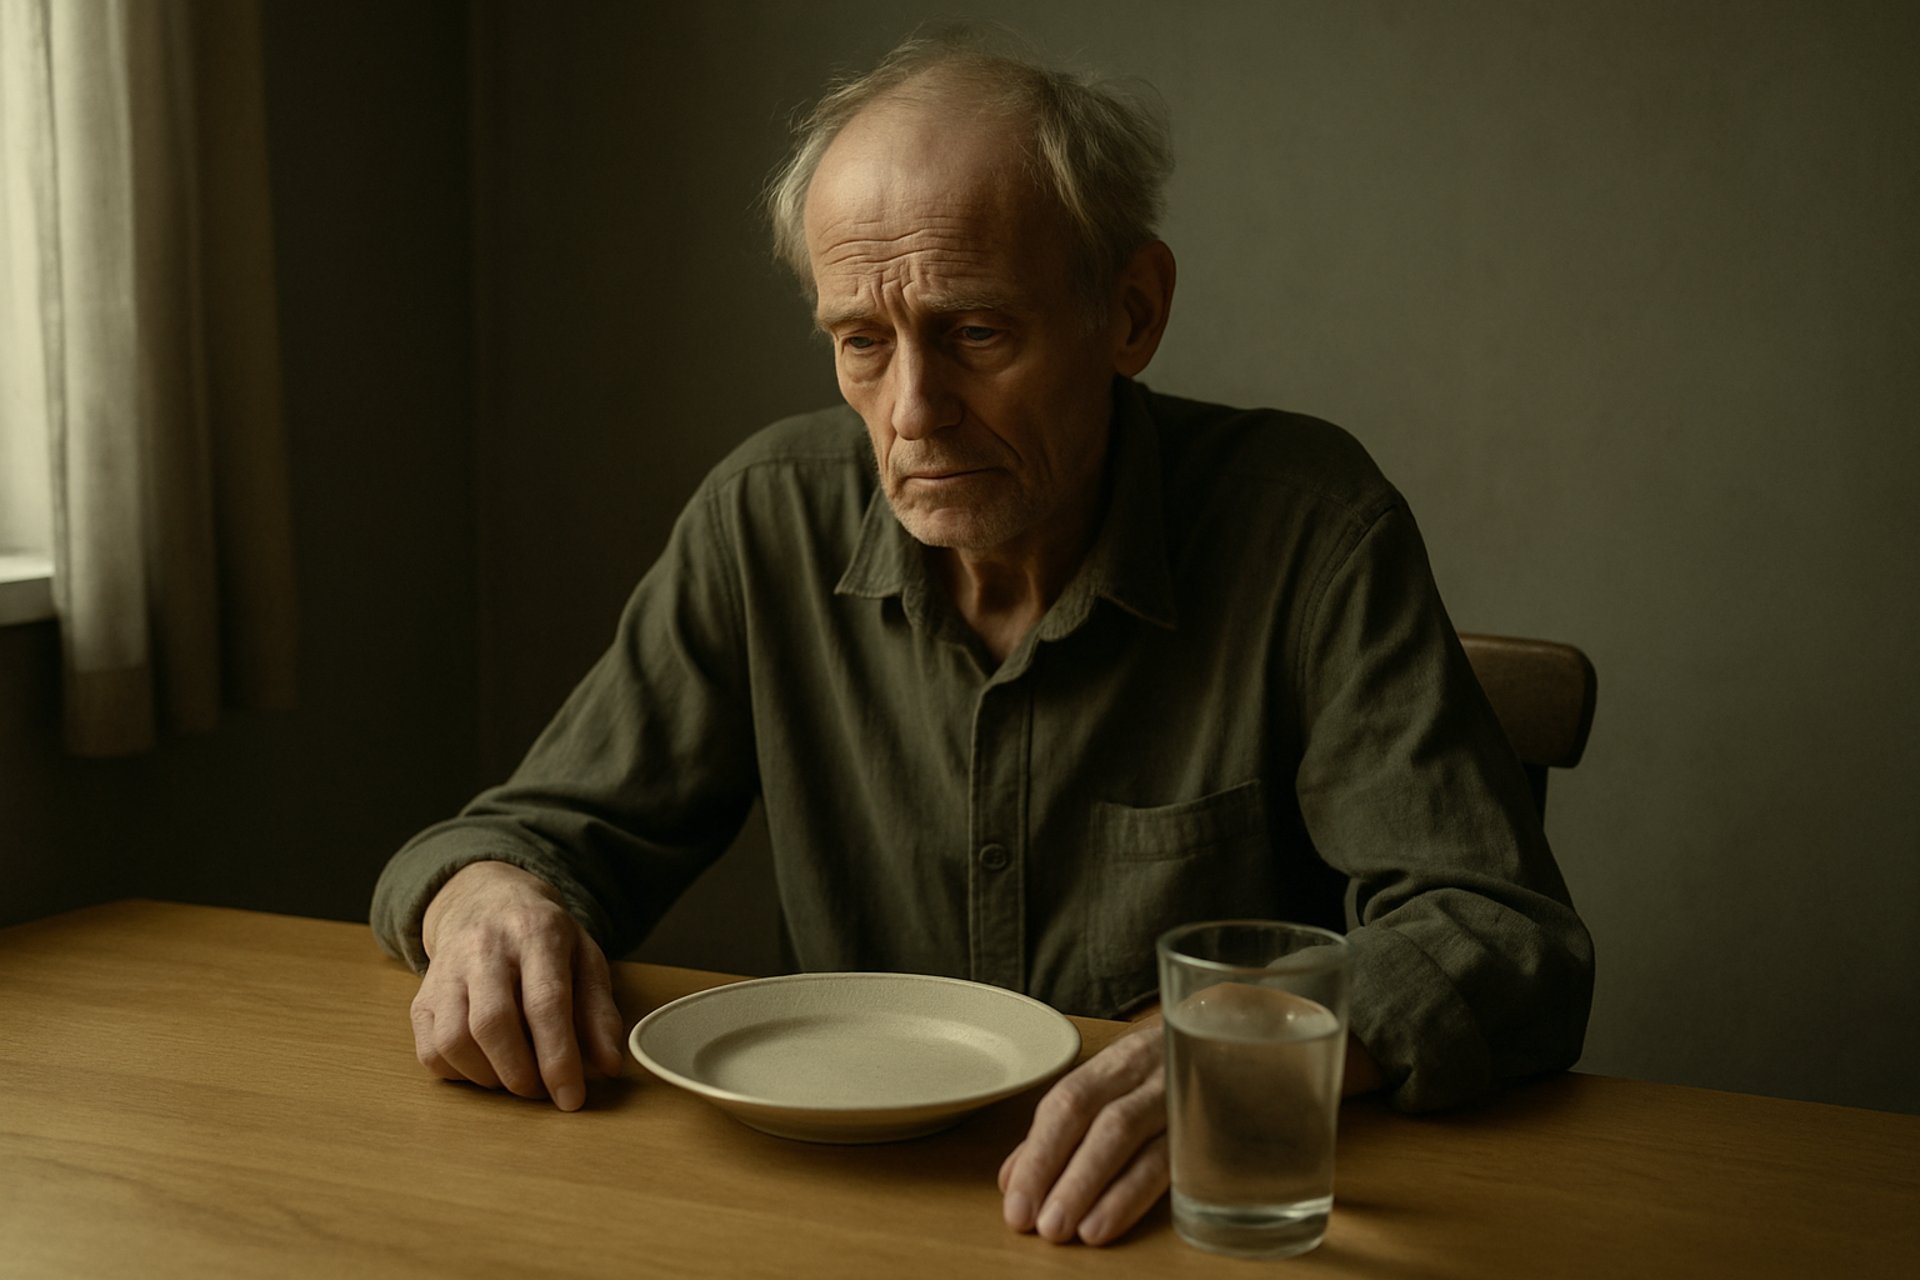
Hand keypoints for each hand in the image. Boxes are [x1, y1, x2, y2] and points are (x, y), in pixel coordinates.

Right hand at [410, 860, 625, 1109]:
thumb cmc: (543, 938)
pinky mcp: (422, 996)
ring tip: (514, 1076)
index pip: (545, 1003)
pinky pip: (429, 1050)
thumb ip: (600, 1012)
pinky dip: (459, 1073)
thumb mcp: (585, 959)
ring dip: (488, 1076)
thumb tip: (611, 1066)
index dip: (558, 1058)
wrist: (485, 900)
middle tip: (540, 1091)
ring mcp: (446, 971)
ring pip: (454, 1040)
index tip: (571, 1099)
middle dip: (520, 1073)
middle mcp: (484, 948)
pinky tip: (485, 1066)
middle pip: (493, 1023)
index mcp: (536, 934)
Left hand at [997, 1010, 1384, 1245]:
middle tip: (1030, 1220)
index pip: (1068, 1097)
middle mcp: (1154, 1063)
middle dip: (1053, 1167)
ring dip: (1087, 1184)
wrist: (1290, 1024)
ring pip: (1126, 1131)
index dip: (1035, 1148)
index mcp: (1128, 1055)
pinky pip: (1175, 1155)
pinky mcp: (1224, 1115)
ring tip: (1063, 1229)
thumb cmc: (1201, 1061)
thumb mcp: (1139, 1084)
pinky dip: (1134, 1192)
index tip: (1010, 1196)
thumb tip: (1016, 1174)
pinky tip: (1109, 1222)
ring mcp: (1190, 1085)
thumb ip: (1078, 1128)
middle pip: (1089, 1111)